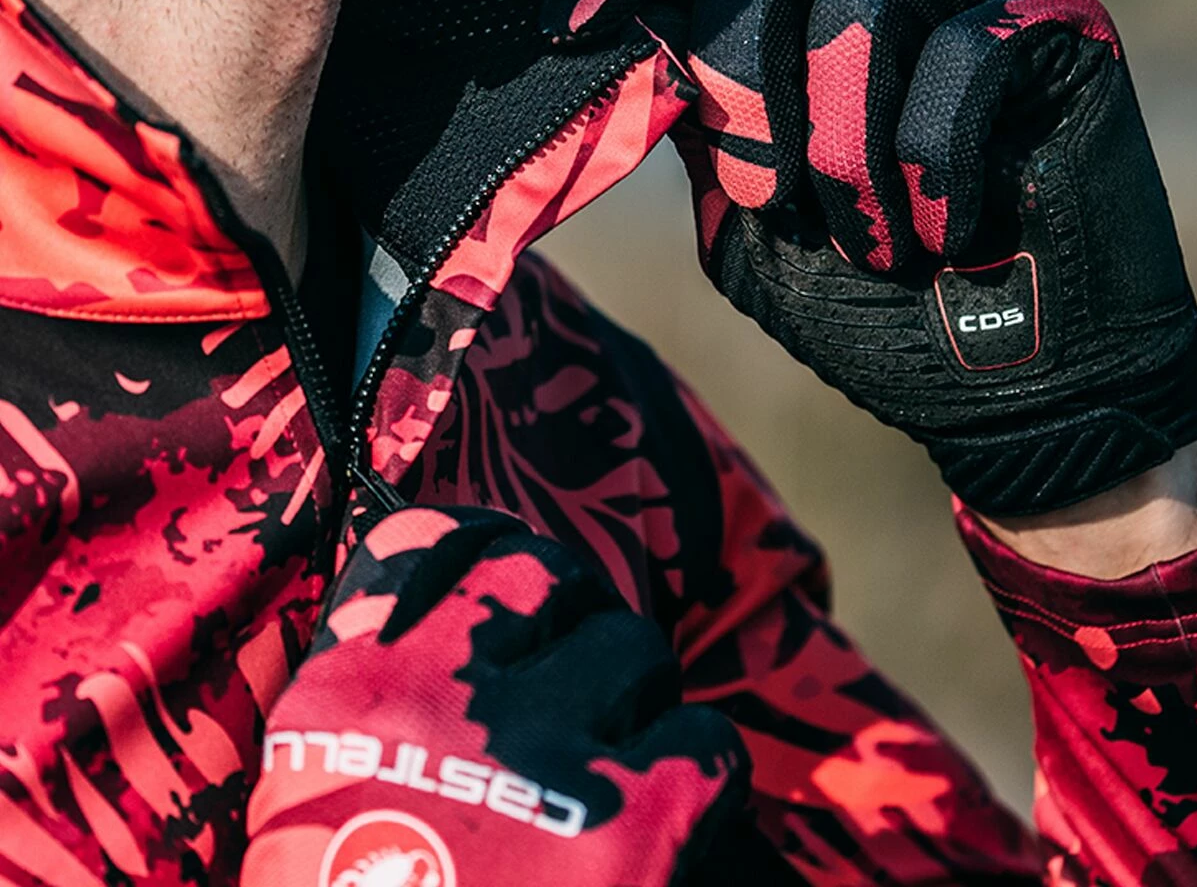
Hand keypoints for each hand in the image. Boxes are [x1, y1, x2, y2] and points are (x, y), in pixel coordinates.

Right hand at [242, 506, 748, 886]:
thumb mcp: (321, 804)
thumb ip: (379, 708)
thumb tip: (464, 638)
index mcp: (350, 692)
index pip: (434, 539)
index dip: (487, 548)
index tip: (513, 581)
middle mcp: (445, 697)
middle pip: (549, 579)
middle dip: (571, 626)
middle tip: (580, 687)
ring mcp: (544, 754)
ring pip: (635, 651)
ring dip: (637, 703)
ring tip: (617, 773)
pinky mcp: (638, 825)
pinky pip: (706, 744)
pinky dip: (700, 779)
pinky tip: (671, 826)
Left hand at [543, 0, 1196, 517]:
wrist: (1005, 392)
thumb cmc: (869, 314)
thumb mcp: (750, 231)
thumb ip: (697, 141)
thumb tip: (632, 55)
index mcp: (786, 41)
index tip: (570, 29)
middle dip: (741, 76)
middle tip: (762, 193)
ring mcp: (960, 3)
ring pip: (860, 11)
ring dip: (844, 158)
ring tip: (873, 251)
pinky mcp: (1051, 30)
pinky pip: (966, 54)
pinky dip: (935, 164)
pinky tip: (950, 234)